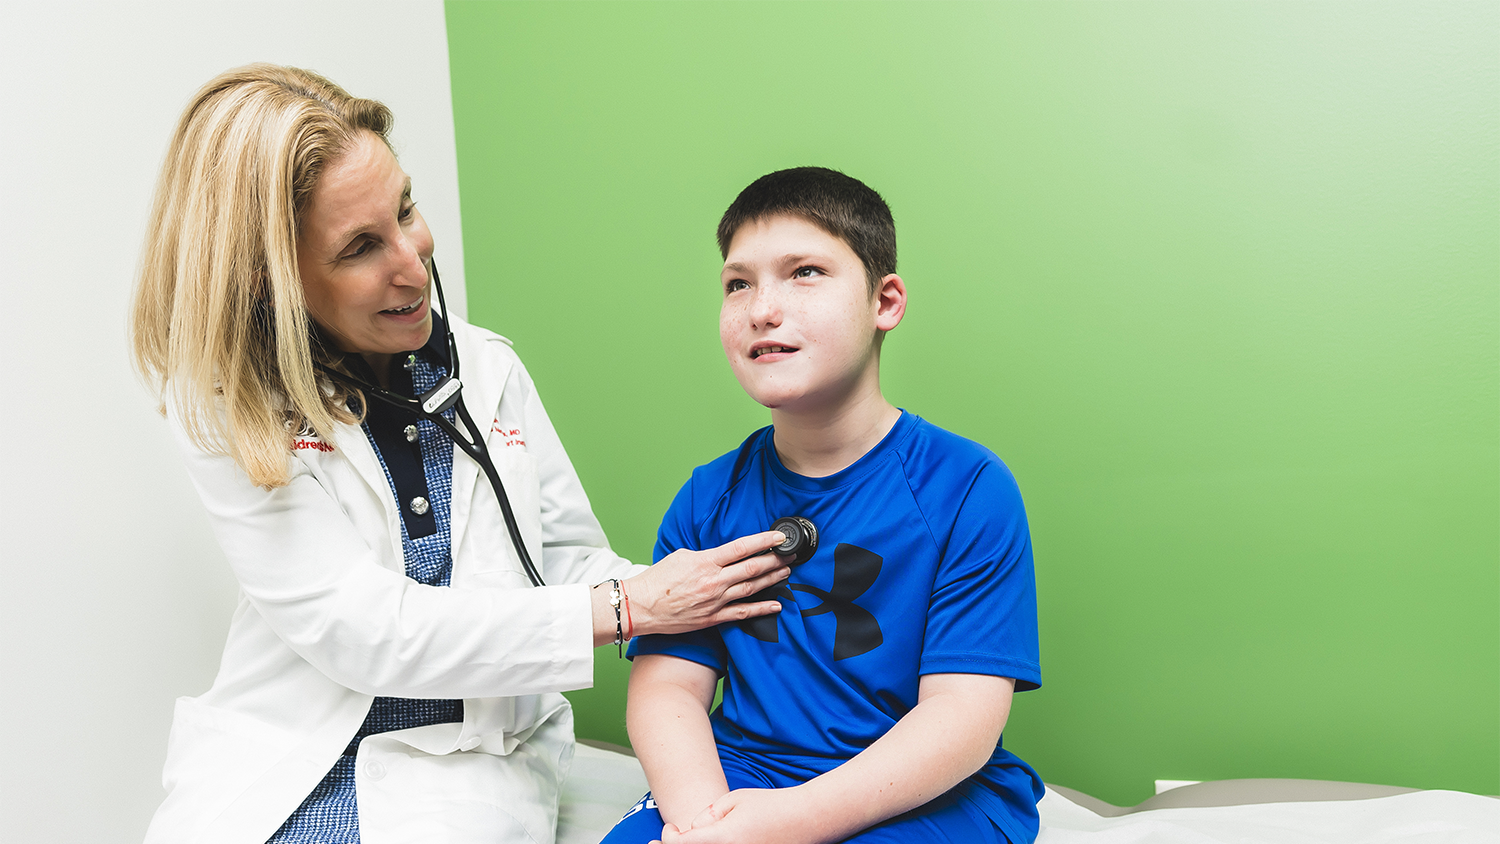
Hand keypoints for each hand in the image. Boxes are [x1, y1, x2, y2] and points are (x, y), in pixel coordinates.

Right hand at [626, 532, 791, 636]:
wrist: (641, 607)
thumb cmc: (657, 580)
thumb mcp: (681, 556)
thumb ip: (706, 555)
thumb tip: (722, 555)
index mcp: (706, 561)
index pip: (742, 548)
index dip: (764, 541)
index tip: (779, 538)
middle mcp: (714, 581)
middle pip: (753, 568)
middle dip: (775, 560)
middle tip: (791, 554)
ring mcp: (715, 601)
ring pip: (751, 588)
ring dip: (772, 580)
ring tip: (787, 572)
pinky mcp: (713, 618)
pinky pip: (742, 613)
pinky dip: (761, 609)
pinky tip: (776, 604)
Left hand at [653, 787, 829, 843]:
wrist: (806, 820)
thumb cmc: (771, 806)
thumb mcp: (734, 800)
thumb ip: (708, 816)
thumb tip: (693, 829)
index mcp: (723, 839)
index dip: (668, 839)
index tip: (668, 829)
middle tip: (666, 840)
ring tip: (694, 838)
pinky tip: (714, 841)